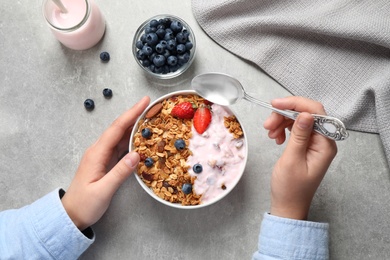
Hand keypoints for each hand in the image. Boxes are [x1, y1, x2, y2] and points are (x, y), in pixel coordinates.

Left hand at [61, 96, 149, 229]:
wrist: (71, 215)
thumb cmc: (85, 204)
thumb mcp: (103, 191)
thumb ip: (119, 172)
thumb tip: (136, 154)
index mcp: (97, 153)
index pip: (116, 129)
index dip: (131, 114)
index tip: (144, 102)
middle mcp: (98, 150)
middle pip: (118, 128)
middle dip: (134, 115)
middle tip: (151, 106)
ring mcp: (101, 155)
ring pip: (119, 135)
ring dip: (133, 125)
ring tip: (149, 118)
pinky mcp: (105, 162)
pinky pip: (119, 145)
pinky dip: (130, 138)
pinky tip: (139, 137)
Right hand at [263, 96, 336, 219]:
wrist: (287, 205)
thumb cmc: (290, 188)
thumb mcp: (292, 160)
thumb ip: (300, 136)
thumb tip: (306, 114)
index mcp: (325, 144)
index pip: (316, 112)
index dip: (296, 104)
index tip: (276, 104)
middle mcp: (323, 141)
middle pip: (306, 114)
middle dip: (285, 114)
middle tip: (267, 124)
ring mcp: (315, 143)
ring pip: (299, 120)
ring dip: (282, 122)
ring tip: (270, 134)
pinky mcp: (306, 145)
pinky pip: (296, 129)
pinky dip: (283, 129)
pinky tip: (275, 138)